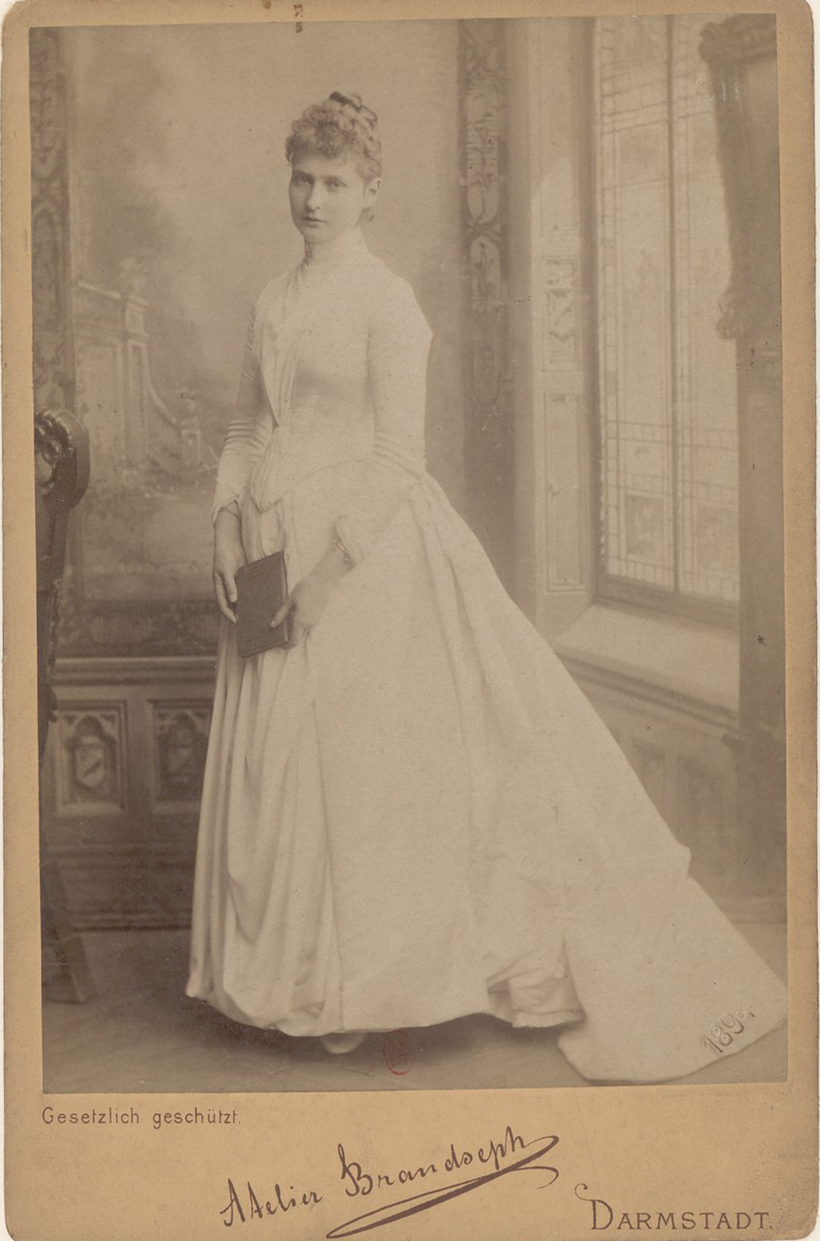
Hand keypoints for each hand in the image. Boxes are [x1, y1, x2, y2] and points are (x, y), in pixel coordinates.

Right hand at [213, 508, 245, 622]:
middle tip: (247, 623)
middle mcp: (227, 588)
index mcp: (219, 588)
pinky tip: (259, 601)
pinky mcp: (242, 579)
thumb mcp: (226, 571)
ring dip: (245, 606)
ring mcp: (235, 584)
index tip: (236, 623)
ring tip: (255, 615)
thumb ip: (230, 585)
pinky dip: (251, 596)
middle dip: (238, 614)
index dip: (229, 615)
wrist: (230, 543)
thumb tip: (234, 601)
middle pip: (232, 605)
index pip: (223, 605)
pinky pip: (246, 590)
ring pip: (240, 599)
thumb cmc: (224, 556)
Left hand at [272, 544, 349, 647]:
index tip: (279, 644)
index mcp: (301, 621)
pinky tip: (294, 614)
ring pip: (302, 631)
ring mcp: (314, 621)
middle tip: (278, 631)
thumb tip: (273, 625)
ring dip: (293, 629)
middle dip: (288, 638)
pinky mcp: (317, 617)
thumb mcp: (290, 601)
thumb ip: (281, 614)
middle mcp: (309, 624)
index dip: (286, 646)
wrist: (322, 582)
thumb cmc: (305, 589)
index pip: (294, 641)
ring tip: (284, 619)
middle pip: (297, 637)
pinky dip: (299, 624)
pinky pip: (306, 625)